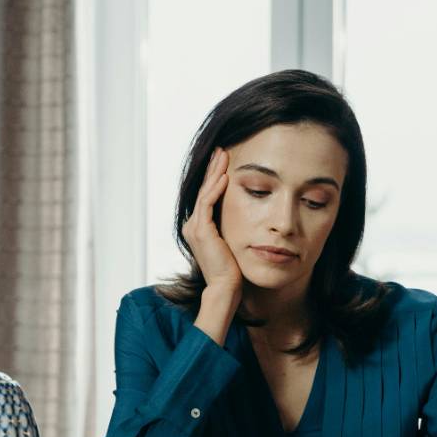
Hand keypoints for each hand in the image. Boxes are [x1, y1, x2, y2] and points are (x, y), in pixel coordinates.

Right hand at [181, 147, 241, 290]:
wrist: (226, 286)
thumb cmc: (232, 268)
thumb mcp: (230, 241)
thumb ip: (230, 226)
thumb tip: (244, 213)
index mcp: (198, 227)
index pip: (206, 195)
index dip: (214, 177)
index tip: (224, 161)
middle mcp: (192, 225)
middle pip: (203, 190)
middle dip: (213, 169)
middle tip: (221, 150)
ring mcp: (195, 227)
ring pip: (205, 193)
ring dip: (214, 173)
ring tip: (223, 156)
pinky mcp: (202, 231)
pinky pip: (207, 203)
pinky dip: (216, 189)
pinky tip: (225, 176)